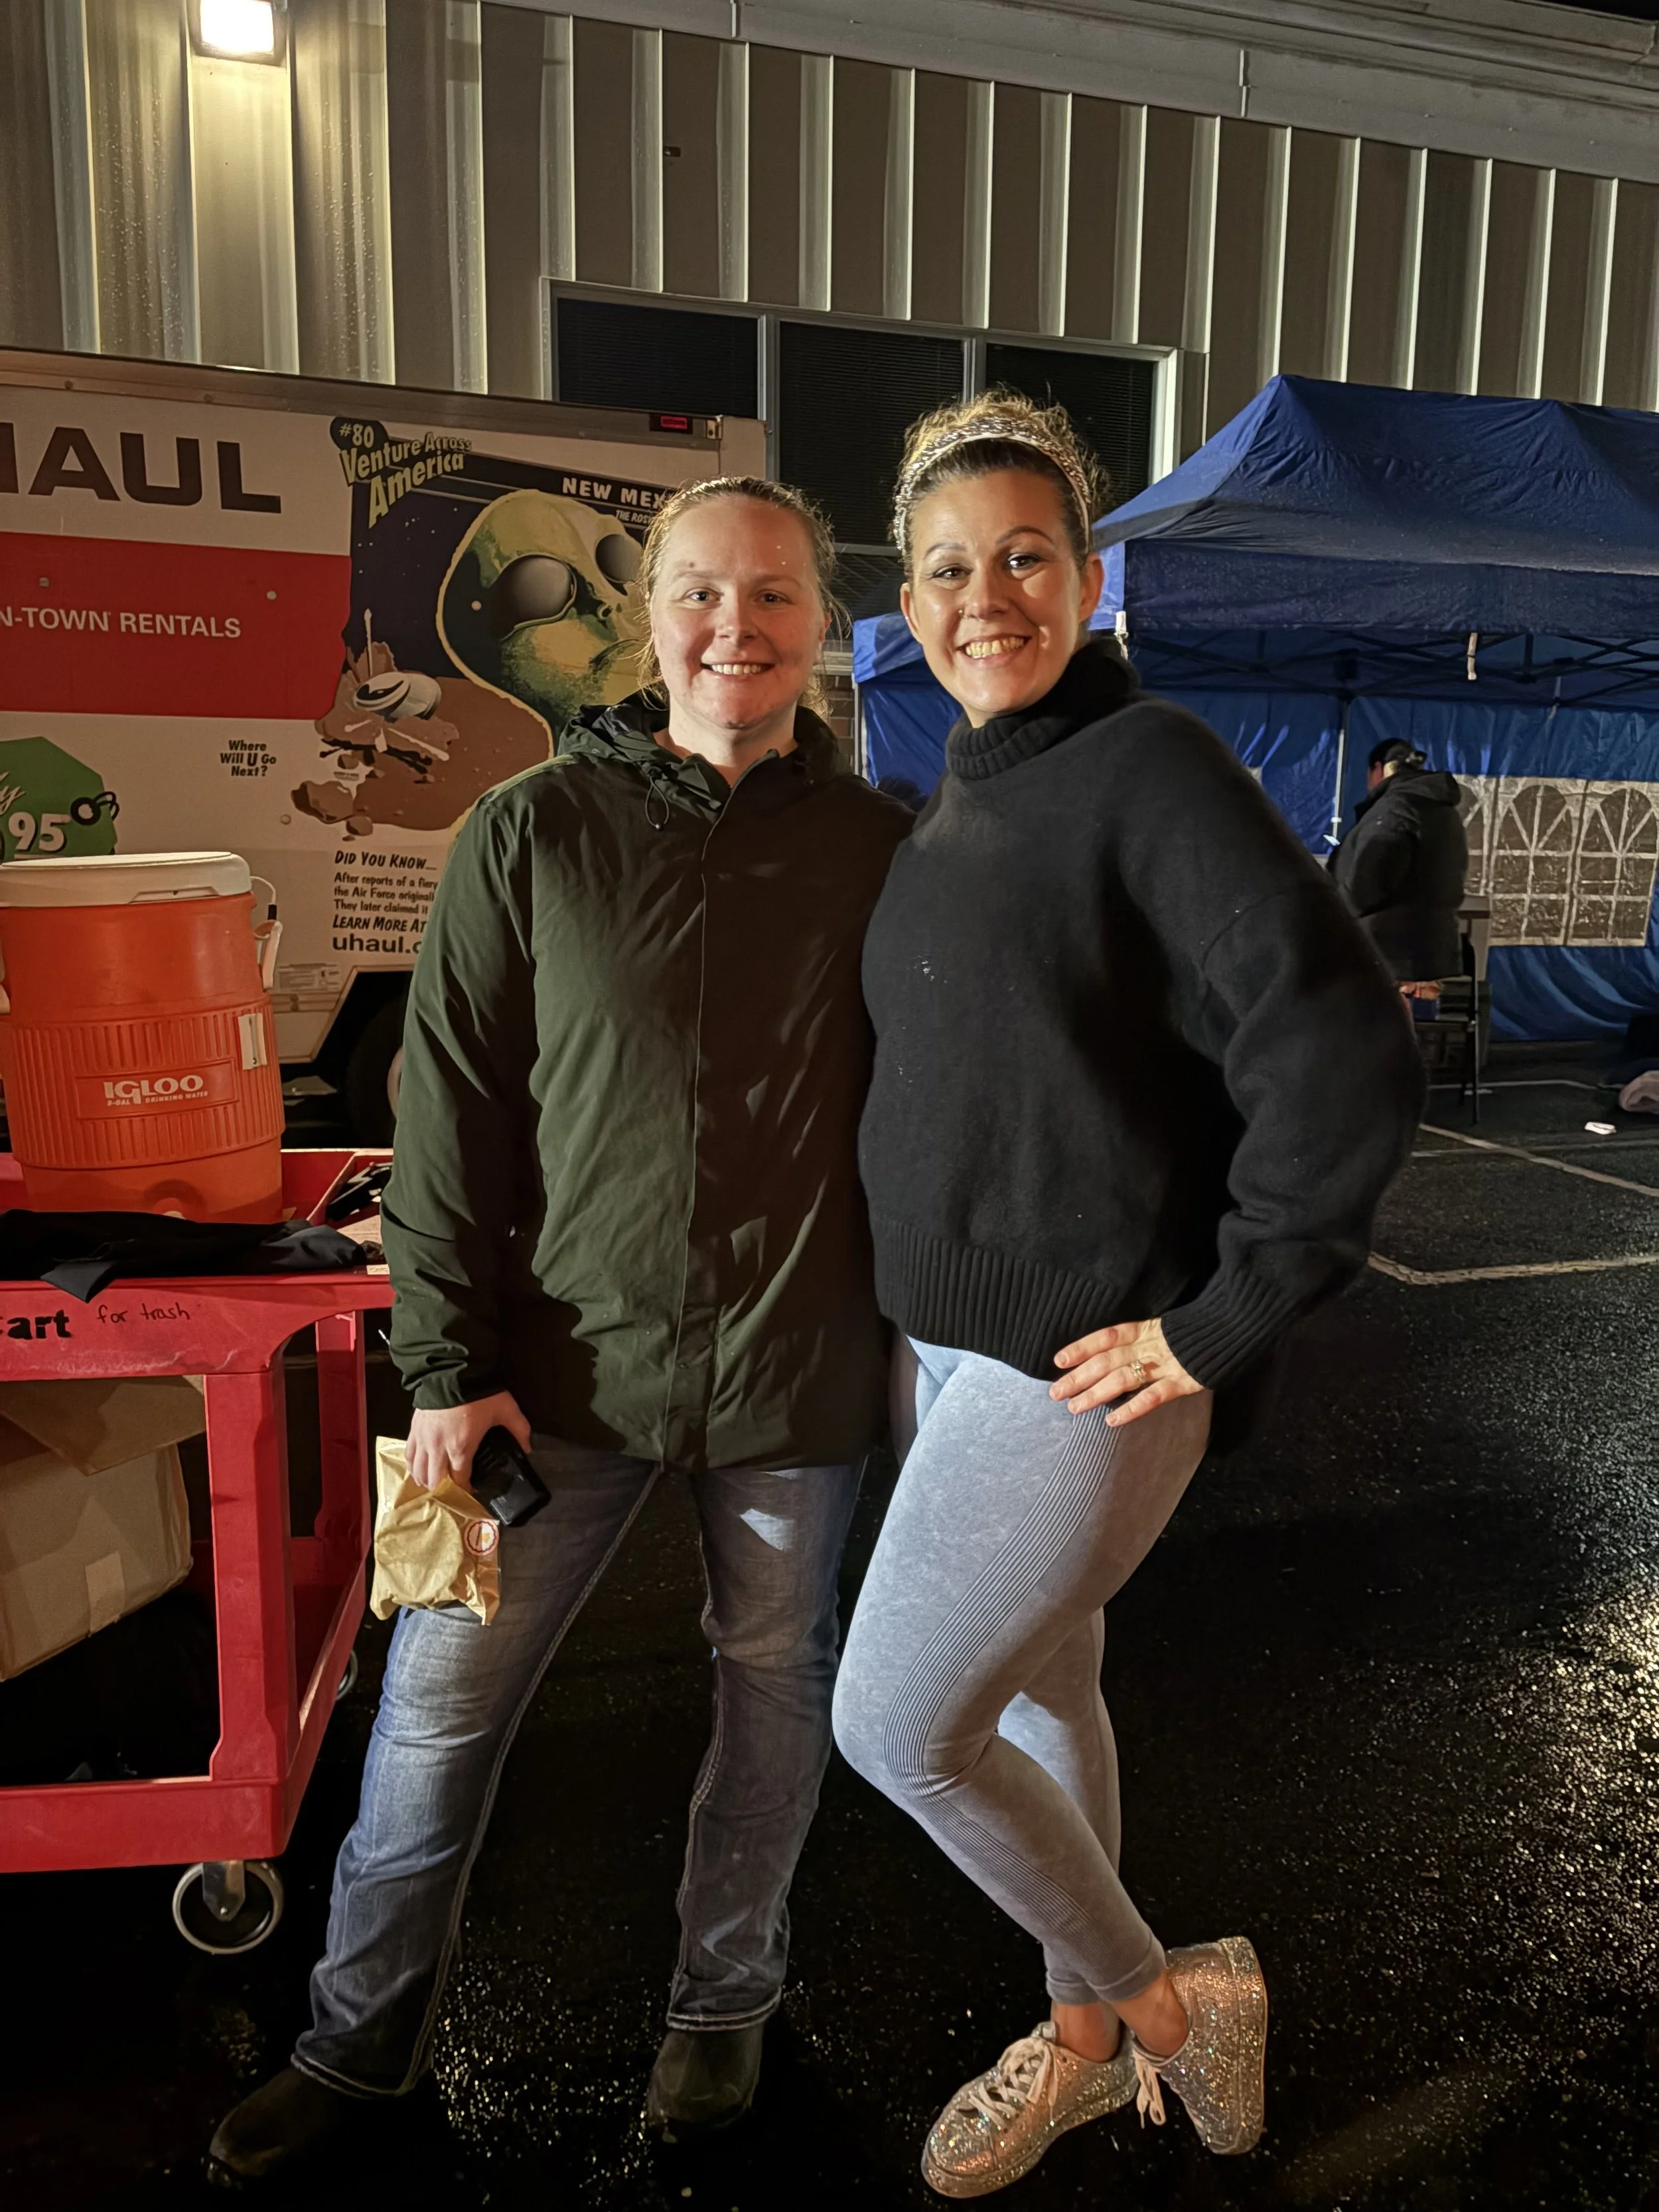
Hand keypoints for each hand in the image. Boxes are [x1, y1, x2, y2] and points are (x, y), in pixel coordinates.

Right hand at [407, 1392, 531, 1490]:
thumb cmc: (479, 1392)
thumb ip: (519, 1430)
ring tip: (434, 1485)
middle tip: (452, 1492)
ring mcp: (423, 1439)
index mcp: (461, 1448)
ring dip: (426, 1481)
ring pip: (419, 1471)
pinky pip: (408, 1455)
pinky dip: (412, 1466)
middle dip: (444, 1491)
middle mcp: (438, 1449)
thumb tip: (528, 1447)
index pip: (459, 1481)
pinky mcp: (414, 1429)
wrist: (452, 1369)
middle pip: (435, 1481)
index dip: (464, 1491)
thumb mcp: (506, 1409)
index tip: (471, 1493)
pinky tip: (417, 1471)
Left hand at [1050, 1317, 1203, 1426]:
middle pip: (1106, 1361)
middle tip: (1055, 1393)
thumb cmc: (1195, 1330)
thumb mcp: (1164, 1327)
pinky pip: (1153, 1397)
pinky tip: (1113, 1421)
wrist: (1233, 1328)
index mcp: (1145, 1329)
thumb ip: (1141, 1339)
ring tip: (1074, 1408)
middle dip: (1078, 1377)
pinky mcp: (1183, 1382)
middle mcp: (1150, 1346)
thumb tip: (1110, 1354)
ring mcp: (1166, 1364)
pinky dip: (1132, 1408)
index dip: (1081, 1347)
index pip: (1106, 1337)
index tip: (1058, 1360)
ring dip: (1096, 1394)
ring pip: (1123, 1379)